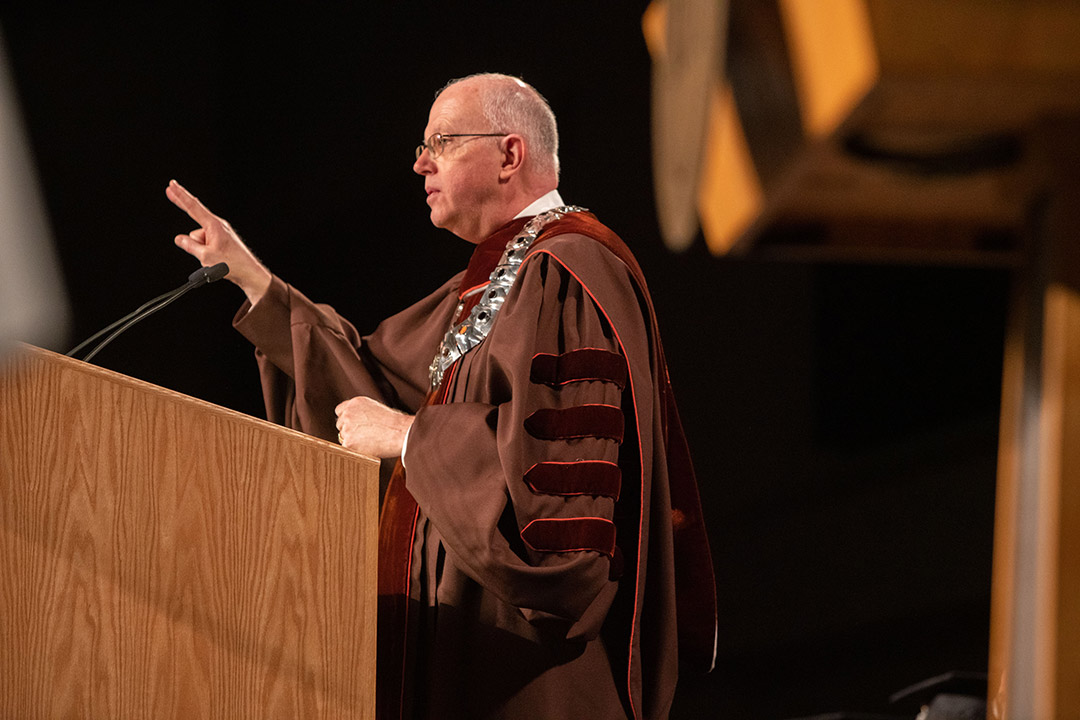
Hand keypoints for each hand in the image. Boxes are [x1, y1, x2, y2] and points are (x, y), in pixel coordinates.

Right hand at [166, 179, 272, 304]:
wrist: (249, 272)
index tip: (172, 186)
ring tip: (214, 258)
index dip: (180, 196)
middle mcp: (217, 226)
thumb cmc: (232, 264)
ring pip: (198, 237)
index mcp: (214, 225)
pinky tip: (215, 259)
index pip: (193, 207)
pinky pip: (205, 243)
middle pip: (195, 214)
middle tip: (169, 188)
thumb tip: (179, 239)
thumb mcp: (206, 256)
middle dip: (183, 204)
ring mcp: (220, 233)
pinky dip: (205, 251)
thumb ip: (190, 246)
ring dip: (200, 248)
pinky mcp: (221, 240)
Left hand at [335, 396, 414, 457]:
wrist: (400, 432)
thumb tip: (356, 422)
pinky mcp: (348, 442)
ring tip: (369, 441)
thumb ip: (362, 412)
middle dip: (349, 430)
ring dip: (352, 440)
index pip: (340, 411)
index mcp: (355, 403)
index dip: (347, 419)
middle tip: (363, 436)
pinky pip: (346, 448)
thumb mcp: (376, 408)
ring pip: (343, 437)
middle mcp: (348, 413)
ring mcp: (347, 428)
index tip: (354, 425)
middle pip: (340, 424)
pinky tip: (367, 448)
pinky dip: (355, 450)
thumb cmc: (395, 422)